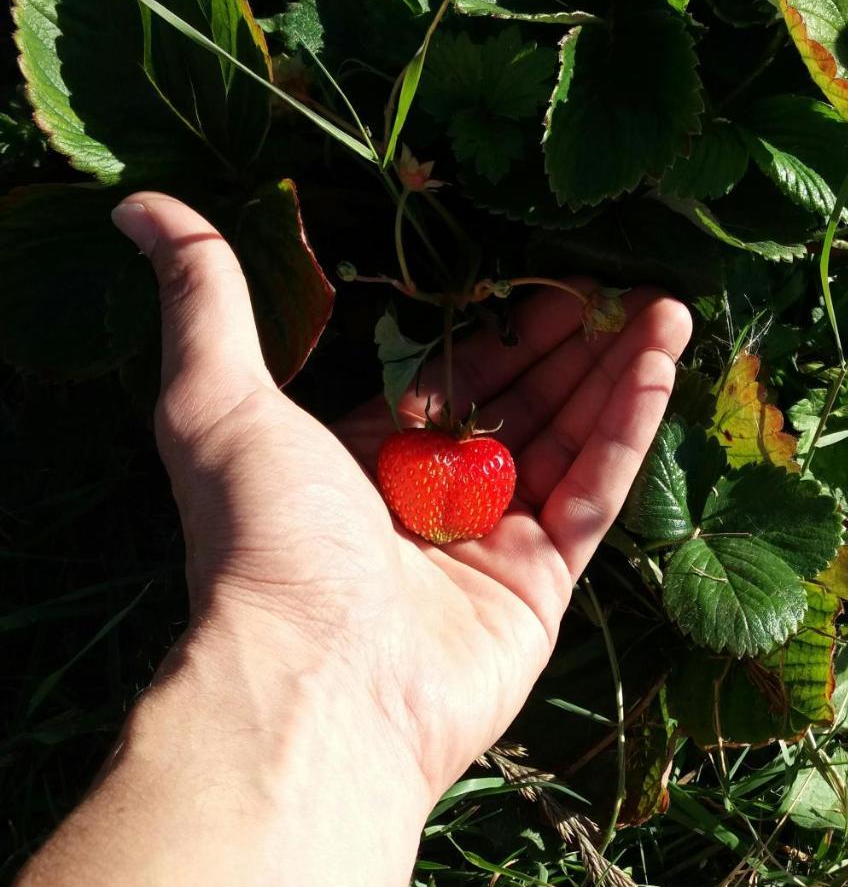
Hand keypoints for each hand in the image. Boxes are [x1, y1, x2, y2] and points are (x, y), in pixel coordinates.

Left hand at [113, 192, 691, 803]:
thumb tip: (140, 207)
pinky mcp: (540, 587)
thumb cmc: (265, 533)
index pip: (453, 376)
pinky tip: (658, 367)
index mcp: (367, 456)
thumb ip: (205, 298)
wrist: (313, 679)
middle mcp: (432, 497)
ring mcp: (491, 543)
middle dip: (573, 345)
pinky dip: (626, 432)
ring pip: (569, 440)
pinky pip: (593, 495)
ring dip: (619, 374)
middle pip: (521, 403)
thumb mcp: (218, 397)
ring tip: (668, 309)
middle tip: (624, 287)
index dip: (503, 328)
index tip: (554, 280)